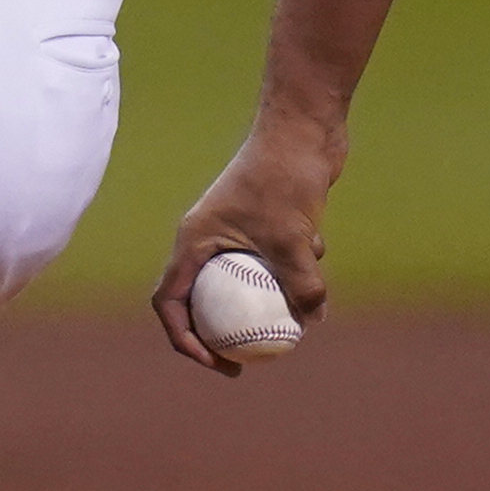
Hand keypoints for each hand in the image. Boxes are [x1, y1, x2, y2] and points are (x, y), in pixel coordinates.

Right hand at [150, 112, 344, 375]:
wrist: (301, 128)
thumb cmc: (284, 178)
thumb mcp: (294, 239)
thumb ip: (302, 286)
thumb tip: (311, 324)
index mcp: (192, 242)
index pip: (170, 302)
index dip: (185, 340)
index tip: (217, 362)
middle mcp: (205, 238)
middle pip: (202, 299)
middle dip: (223, 333)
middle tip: (250, 360)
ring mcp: (232, 230)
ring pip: (241, 280)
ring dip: (268, 296)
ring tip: (297, 308)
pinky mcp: (262, 222)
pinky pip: (271, 259)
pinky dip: (293, 265)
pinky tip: (319, 246)